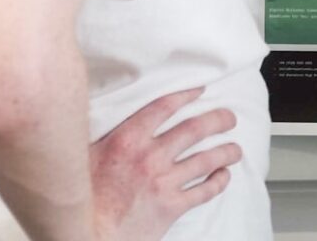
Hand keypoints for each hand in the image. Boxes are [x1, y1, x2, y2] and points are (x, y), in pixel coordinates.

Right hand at [90, 87, 241, 240]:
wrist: (86, 233)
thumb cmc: (81, 197)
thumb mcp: (83, 155)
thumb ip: (100, 135)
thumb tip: (95, 116)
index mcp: (128, 140)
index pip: (164, 107)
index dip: (185, 95)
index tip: (200, 90)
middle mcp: (151, 157)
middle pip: (194, 130)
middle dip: (217, 121)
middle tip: (229, 118)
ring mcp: (164, 182)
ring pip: (205, 160)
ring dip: (225, 152)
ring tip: (235, 148)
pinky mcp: (171, 207)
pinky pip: (203, 192)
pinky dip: (219, 182)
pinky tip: (225, 176)